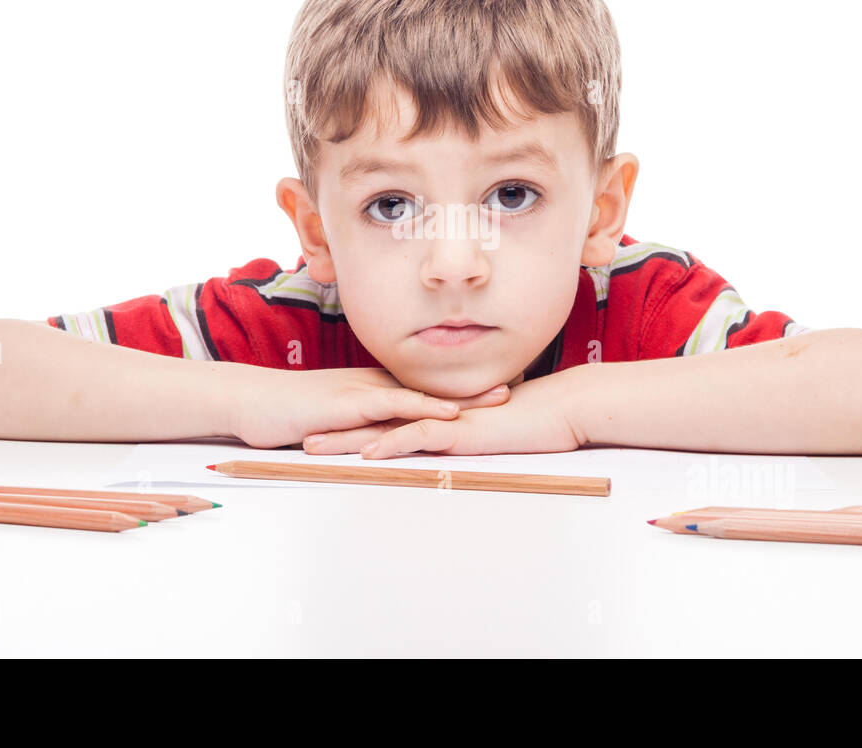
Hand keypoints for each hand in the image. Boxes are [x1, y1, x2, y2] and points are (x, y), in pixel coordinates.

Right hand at [226, 365, 512, 449]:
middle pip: (435, 385)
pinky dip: (423, 410)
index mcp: (371, 386)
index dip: (462, 388)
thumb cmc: (285, 413)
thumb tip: (380, 437)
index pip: (425, 386)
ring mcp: (362, 392)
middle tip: (518, 385)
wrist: (249, 402)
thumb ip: (358, 424)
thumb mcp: (330, 419)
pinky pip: (392, 407)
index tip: (498, 387)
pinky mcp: (348, 405)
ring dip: (462, 396)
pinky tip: (448, 416)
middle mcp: (373, 384)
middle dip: (476, 387)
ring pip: (422, 393)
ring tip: (500, 397)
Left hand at [302, 367, 587, 457]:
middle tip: (298, 437)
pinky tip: (367, 454)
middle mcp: (435, 412)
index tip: (321, 429)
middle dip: (335, 429)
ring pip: (386, 427)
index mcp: (437, 413)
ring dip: (348, 438)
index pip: (386, 417)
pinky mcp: (461, 430)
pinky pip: (419, 438)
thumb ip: (466, 436)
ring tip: (314, 448)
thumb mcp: (490, 433)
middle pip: (374, 420)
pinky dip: (391, 444)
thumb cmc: (533, 421)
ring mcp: (445, 419)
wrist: (563, 408)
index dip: (352, 424)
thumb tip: (451, 445)